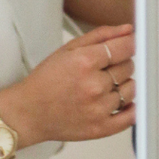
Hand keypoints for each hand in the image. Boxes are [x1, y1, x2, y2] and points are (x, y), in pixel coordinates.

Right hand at [0, 24, 135, 145]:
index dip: (128, 44)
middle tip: (104, 68)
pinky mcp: (99, 129)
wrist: (26, 114)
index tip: (125, 45)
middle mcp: (94, 86)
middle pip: (129, 67)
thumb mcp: (69, 49)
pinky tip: (123, 102)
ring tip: (106, 85)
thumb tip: (129, 29)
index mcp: (85, 62)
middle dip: (121, 63)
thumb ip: (102, 35)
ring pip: (131, 89)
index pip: (126, 47)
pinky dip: (132, 108)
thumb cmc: (46, 79)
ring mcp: (98, 110)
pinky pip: (130, 117)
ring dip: (123, 84)